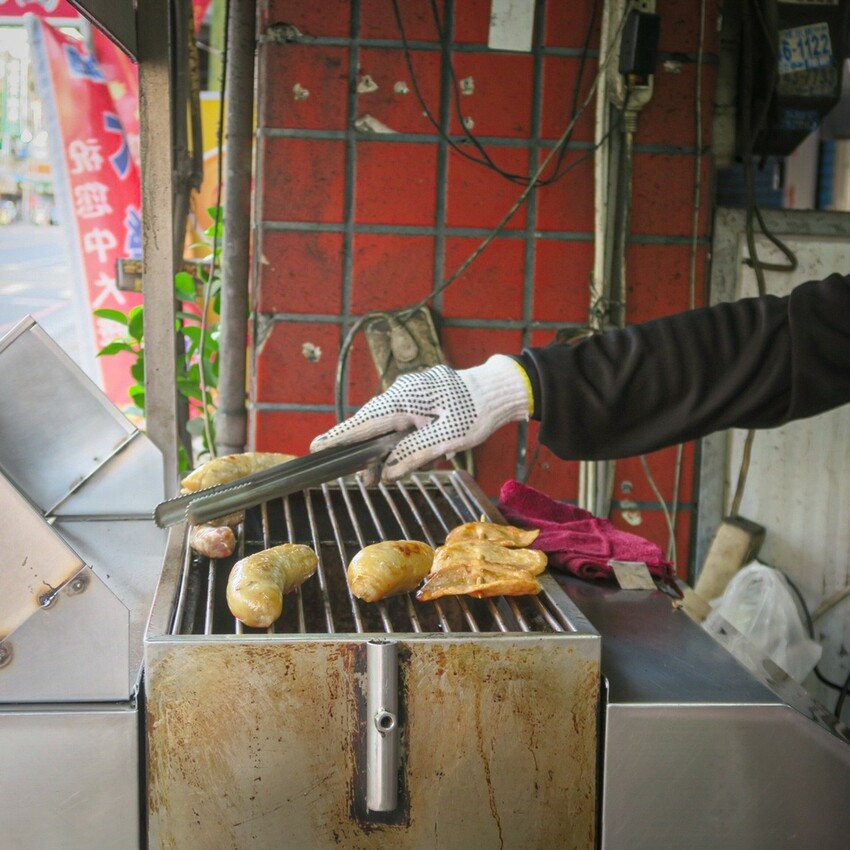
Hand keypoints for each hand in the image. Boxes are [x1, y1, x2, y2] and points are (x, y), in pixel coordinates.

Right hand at [310, 355, 531, 481]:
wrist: (500, 389)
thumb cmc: (478, 410)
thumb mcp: (449, 437)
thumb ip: (416, 453)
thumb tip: (388, 470)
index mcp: (406, 398)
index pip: (365, 422)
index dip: (340, 437)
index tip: (316, 447)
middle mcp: (403, 392)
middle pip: (372, 424)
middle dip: (363, 452)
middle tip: (361, 479)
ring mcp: (411, 394)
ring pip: (387, 425)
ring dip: (384, 450)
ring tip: (378, 477)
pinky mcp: (420, 398)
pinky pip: (401, 421)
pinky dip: (399, 441)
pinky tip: (408, 457)